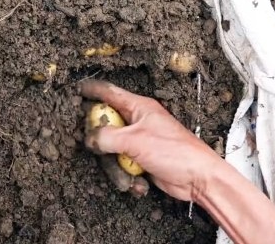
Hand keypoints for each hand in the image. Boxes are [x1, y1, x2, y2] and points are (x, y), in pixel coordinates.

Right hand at [80, 80, 221, 200]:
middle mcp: (137, 122)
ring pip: (111, 152)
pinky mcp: (140, 161)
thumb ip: (106, 137)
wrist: (198, 179)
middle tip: (103, 152)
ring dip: (117, 169)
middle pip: (104, 128)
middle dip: (102, 146)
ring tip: (128, 178)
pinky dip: (127, 178)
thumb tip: (89, 138)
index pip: (109, 93)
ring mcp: (138, 143)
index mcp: (139, 108)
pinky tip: (138, 184)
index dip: (92, 91)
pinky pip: (122, 167)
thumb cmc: (176, 152)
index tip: (75, 91)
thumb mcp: (135, 141)